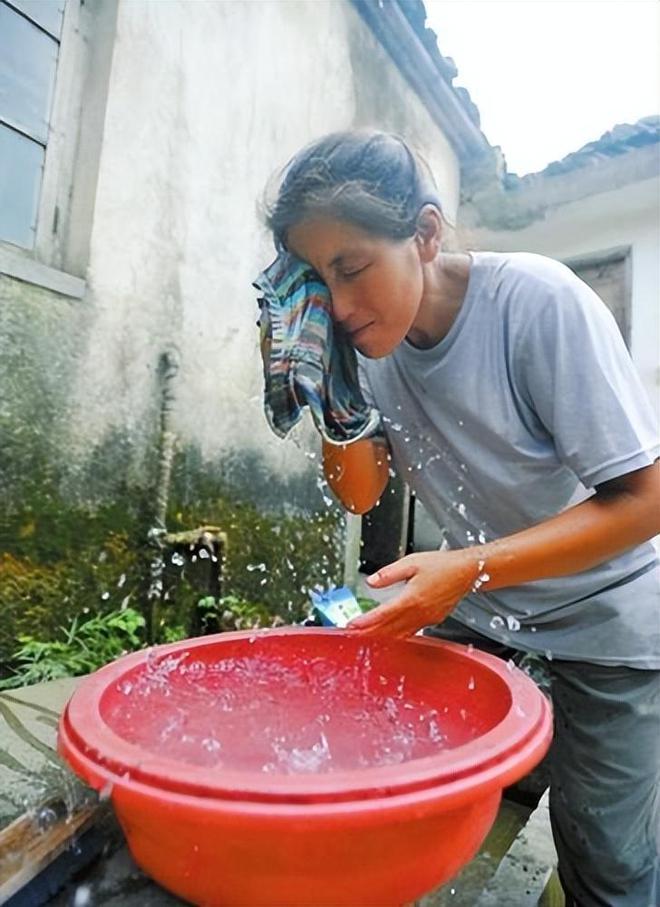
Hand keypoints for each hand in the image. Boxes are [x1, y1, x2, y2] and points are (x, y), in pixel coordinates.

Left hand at [347, 549, 481, 637]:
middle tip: (352, 636)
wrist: (467, 571)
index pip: (383, 614)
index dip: (366, 622)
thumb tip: (371, 582)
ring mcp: (427, 619)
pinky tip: (390, 636)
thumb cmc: (442, 565)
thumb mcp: (411, 562)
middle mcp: (419, 612)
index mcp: (411, 598)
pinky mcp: (433, 620)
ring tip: (366, 637)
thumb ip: (389, 573)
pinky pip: (411, 632)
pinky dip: (397, 636)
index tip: (352, 626)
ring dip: (382, 637)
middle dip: (369, 633)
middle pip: (389, 628)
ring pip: (400, 634)